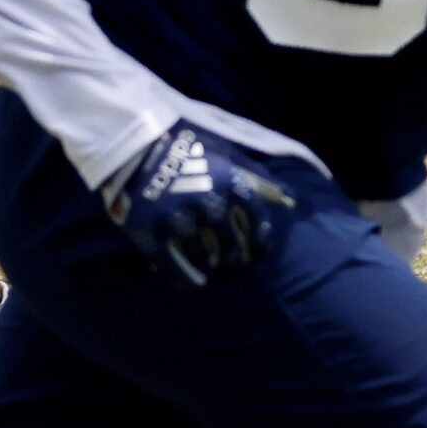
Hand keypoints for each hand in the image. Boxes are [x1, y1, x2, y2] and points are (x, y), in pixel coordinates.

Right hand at [100, 123, 297, 286]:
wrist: (134, 144)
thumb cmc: (187, 145)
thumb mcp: (226, 151)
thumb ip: (258, 175)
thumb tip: (292, 199)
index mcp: (229, 182)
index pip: (256, 219)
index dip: (261, 239)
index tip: (261, 251)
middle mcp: (208, 203)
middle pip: (230, 243)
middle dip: (236, 255)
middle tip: (236, 262)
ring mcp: (179, 220)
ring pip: (202, 255)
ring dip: (210, 264)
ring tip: (212, 265)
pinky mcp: (152, 234)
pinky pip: (171, 267)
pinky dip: (183, 278)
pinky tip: (190, 283)